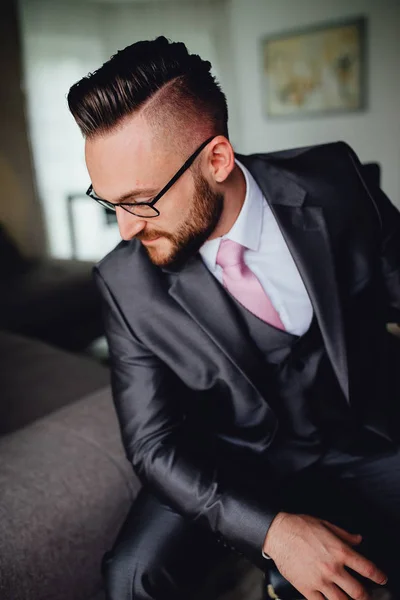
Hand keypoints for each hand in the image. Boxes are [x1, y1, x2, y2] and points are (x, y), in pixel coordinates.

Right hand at [263, 512, 387, 599]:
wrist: (278, 533)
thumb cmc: (300, 526)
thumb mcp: (326, 524)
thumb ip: (344, 535)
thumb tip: (358, 540)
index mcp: (339, 551)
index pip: (367, 568)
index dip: (378, 576)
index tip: (382, 579)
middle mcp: (332, 568)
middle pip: (358, 592)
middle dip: (366, 597)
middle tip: (367, 597)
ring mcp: (320, 580)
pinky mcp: (307, 588)